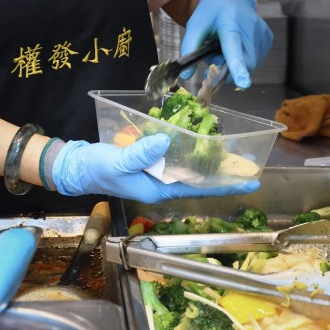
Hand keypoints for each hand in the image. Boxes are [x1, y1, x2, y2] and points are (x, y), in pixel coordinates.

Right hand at [51, 133, 259, 202]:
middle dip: (222, 171)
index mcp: (160, 189)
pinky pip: (176, 158)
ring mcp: (158, 174)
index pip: (199, 188)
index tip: (250, 182)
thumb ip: (142, 152)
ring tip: (231, 150)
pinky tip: (199, 139)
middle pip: (199, 179)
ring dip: (208, 160)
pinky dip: (190, 149)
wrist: (78, 166)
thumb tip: (168, 141)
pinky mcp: (152, 163)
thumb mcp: (119, 160)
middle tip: (247, 162)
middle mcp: (163, 184)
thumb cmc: (98, 168)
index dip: (225, 185)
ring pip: (189, 168)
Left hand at [181, 0, 272, 88]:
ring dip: (236, 65)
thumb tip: (185, 76)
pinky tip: (236, 46)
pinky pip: (256, 60)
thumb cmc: (211, 12)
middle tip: (213, 57)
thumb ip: (189, 49)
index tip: (243, 82)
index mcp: (230, 22)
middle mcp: (251, 27)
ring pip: (250, 65)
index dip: (238, 67)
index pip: (234, 48)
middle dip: (228, 69)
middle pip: (244, 64)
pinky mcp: (268, 38)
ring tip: (224, 48)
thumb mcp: (195, 26)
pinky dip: (244, 59)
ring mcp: (262, 33)